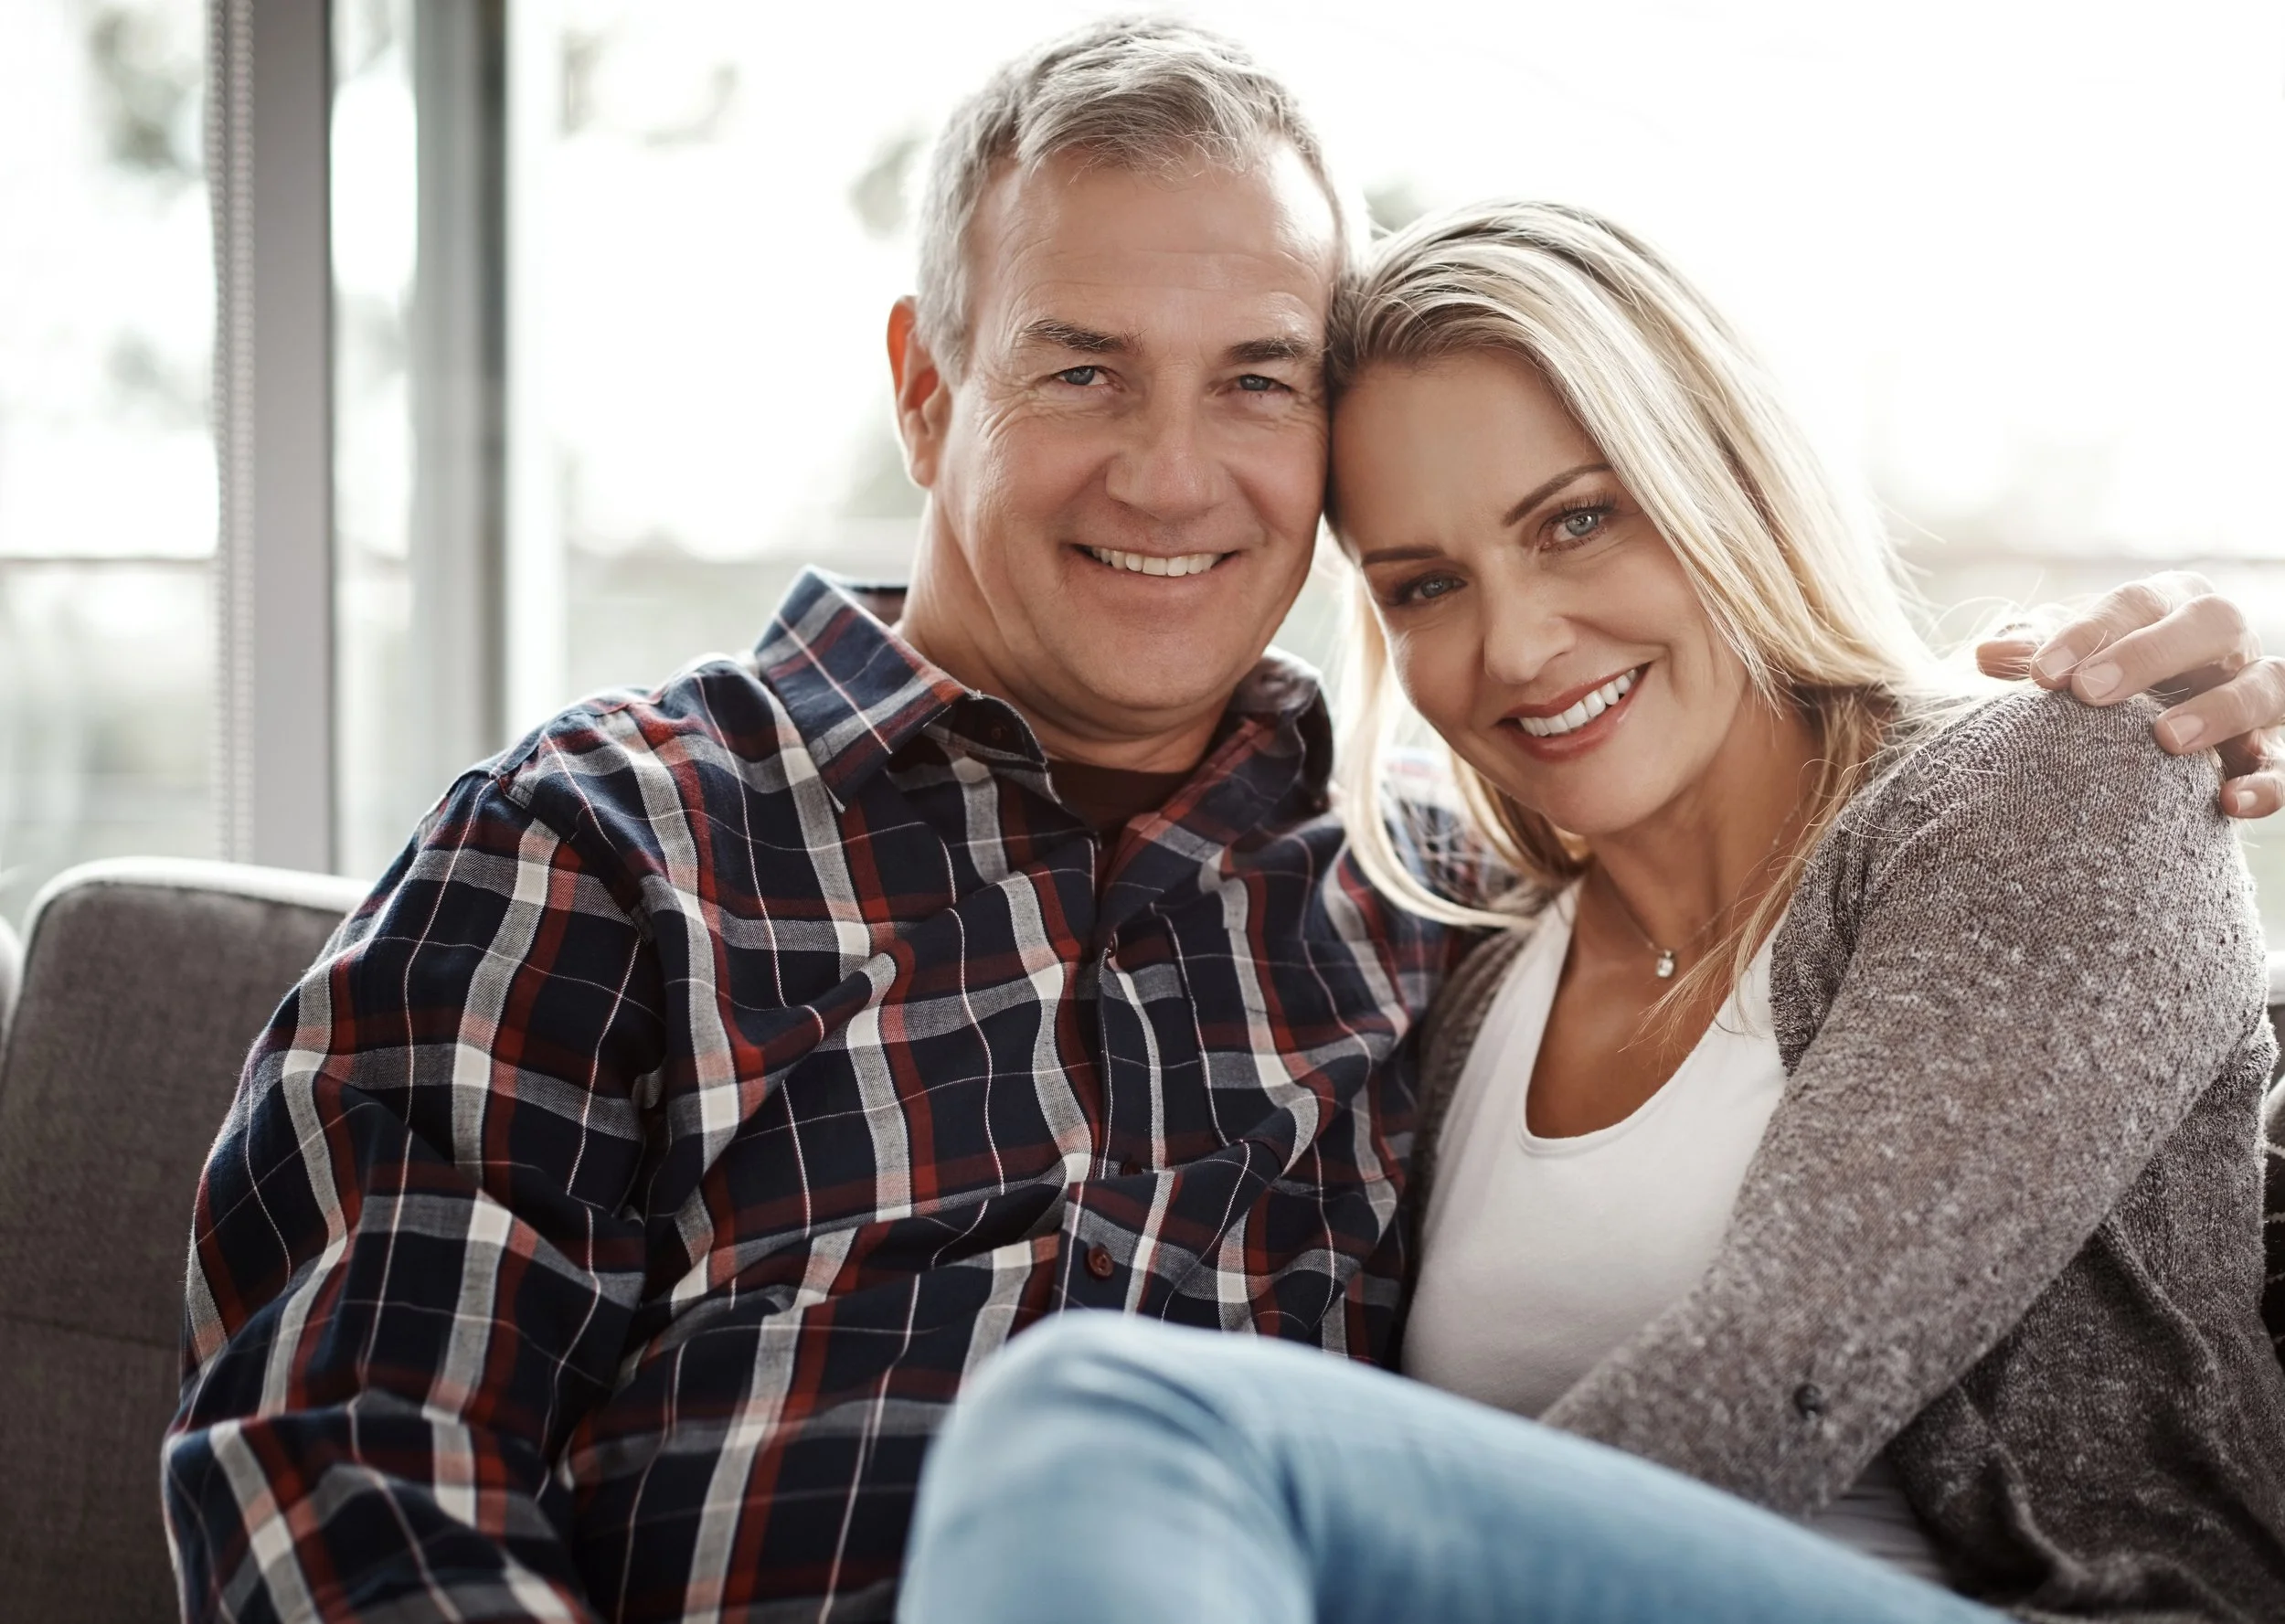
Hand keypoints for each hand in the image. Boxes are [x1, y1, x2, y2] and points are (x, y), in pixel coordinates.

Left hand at [1975, 570, 2281, 818]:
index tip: (2042, 675)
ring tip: (2166, 739)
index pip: (2137, 602)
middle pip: (2215, 622)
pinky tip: (2230, 802)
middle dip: (2152, 654)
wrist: (2127, 738)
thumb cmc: (2088, 680)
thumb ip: (2030, 653)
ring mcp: (2253, 692)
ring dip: (2221, 709)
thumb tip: (1988, 653)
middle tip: (2090, 693)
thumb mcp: (2059, 661)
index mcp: (2167, 604)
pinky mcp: (2267, 748)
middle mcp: (2222, 641)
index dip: (2090, 632)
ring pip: (2268, 684)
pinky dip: (2269, 780)